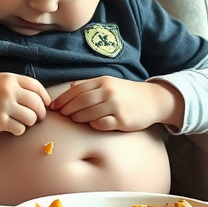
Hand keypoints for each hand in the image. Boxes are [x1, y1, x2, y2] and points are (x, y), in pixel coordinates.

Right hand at [0, 73, 49, 136]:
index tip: (46, 104)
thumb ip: (18, 84)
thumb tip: (42, 98)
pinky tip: (12, 127)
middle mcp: (8, 92)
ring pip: (31, 118)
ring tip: (22, 121)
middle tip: (38, 117)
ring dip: (30, 122)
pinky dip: (19, 130)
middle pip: (36, 104)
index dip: (45, 97)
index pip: (36, 87)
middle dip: (41, 113)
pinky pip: (20, 129)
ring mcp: (4, 107)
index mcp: (10, 79)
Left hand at [49, 77, 183, 130]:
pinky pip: (101, 124)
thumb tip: (69, 87)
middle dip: (67, 109)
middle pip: (80, 102)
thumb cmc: (127, 92)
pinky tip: (92, 123)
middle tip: (61, 114)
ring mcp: (116, 106)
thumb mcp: (109, 83)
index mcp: (103, 81)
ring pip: (88, 114)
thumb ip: (89, 85)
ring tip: (75, 119)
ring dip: (78, 117)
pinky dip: (93, 124)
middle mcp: (109, 92)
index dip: (63, 99)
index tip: (54, 106)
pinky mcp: (122, 120)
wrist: (153, 100)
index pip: (77, 90)